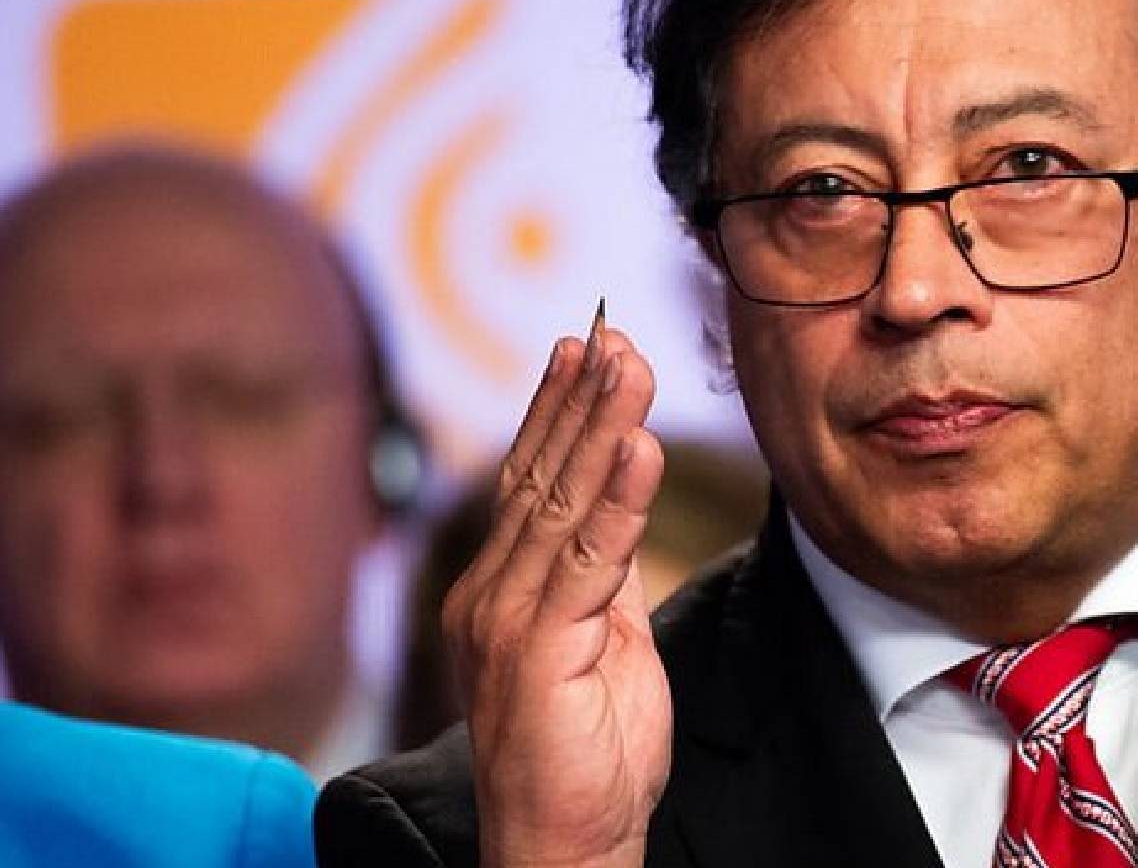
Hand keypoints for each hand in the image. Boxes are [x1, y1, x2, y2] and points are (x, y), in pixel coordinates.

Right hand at [444, 318, 669, 867]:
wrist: (566, 843)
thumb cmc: (586, 754)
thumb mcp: (604, 641)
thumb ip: (604, 572)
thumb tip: (623, 500)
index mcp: (502, 589)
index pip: (531, 481)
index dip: (560, 410)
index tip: (588, 344)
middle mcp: (489, 594)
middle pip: (538, 475)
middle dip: (577, 398)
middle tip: (608, 329)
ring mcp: (505, 621)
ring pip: (559, 502)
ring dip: (599, 426)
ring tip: (628, 362)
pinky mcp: (535, 650)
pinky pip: (588, 560)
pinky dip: (618, 498)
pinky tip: (641, 446)